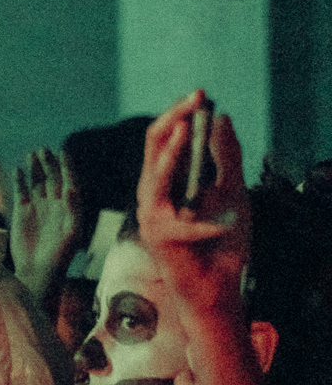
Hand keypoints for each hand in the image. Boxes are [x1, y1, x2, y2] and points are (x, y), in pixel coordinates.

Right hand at [10, 148, 81, 302]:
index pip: (68, 181)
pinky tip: (17, 170)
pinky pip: (21, 191)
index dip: (67, 167)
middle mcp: (54, 204)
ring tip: (32, 155)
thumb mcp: (72, 233)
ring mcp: (38, 207)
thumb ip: (74, 210)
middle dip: (49, 163)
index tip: (63, 153)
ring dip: (35, 168)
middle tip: (44, 150)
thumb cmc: (60, 255)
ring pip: (36, 181)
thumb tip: (71, 189)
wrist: (38, 270)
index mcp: (68, 207)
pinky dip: (19, 180)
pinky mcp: (22, 212)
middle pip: (52, 178)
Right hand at [136, 94, 249, 316]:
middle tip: (196, 98)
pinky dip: (201, 220)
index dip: (179, 113)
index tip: (201, 94)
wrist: (219, 289)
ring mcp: (151, 215)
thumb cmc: (223, 245)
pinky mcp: (157, 236)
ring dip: (174, 150)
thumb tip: (222, 117)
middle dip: (175, 118)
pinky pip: (176, 216)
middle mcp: (153, 194)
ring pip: (154, 172)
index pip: (164, 139)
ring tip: (190, 126)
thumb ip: (227, 157)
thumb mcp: (233, 191)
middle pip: (153, 145)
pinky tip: (218, 226)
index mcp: (167, 182)